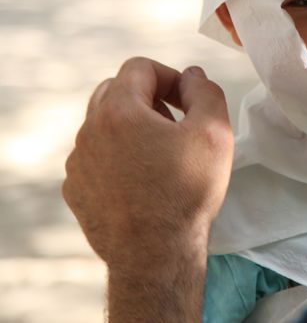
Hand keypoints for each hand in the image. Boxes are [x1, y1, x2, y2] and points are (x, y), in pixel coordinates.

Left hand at [63, 57, 233, 269]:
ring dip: (132, 128)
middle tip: (176, 123)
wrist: (155, 254)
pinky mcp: (76, 189)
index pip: (139, 67)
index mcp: (119, 110)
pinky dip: (118, 158)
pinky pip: (96, 157)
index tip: (188, 101)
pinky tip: (143, 180)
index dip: (170, 76)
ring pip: (103, 125)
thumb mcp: (214, 133)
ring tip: (162, 155)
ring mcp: (78, 162)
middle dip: (148, 98)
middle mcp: (89, 131)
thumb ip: (205, 92)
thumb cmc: (186, 193)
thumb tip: (191, 77)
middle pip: (116, 91)